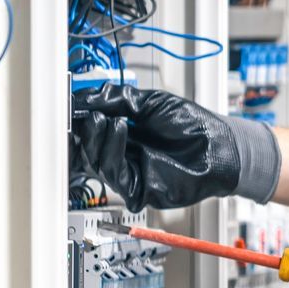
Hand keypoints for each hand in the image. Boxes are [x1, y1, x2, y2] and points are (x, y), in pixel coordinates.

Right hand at [70, 86, 280, 209]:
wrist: (219, 145)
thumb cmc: (193, 125)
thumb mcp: (150, 102)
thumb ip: (117, 99)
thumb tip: (85, 97)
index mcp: (123, 134)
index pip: (91, 130)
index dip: (79, 118)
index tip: (69, 104)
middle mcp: (123, 154)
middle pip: (87, 148)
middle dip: (82, 129)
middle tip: (81, 112)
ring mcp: (129, 172)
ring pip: (96, 161)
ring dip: (97, 136)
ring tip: (105, 117)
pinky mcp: (138, 189)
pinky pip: (114, 173)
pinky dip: (112, 150)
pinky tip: (119, 128)